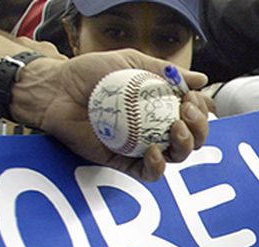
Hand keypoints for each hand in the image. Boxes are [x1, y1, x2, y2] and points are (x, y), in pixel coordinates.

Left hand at [13, 50, 209, 181]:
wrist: (57, 90)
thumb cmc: (89, 73)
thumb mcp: (130, 60)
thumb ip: (164, 70)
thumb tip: (201, 79)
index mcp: (162, 104)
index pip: (194, 113)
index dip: (200, 110)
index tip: (190, 98)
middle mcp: (156, 127)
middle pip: (192, 138)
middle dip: (199, 129)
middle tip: (185, 115)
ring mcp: (142, 146)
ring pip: (177, 156)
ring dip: (184, 146)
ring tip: (175, 130)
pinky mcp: (125, 162)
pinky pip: (149, 173)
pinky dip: (157, 166)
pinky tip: (153, 152)